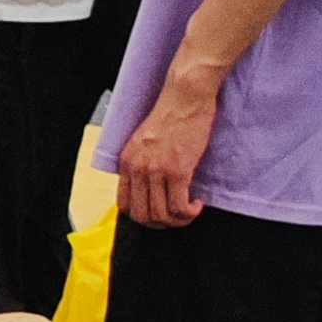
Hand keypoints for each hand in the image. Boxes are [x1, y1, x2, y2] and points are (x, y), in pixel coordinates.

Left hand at [116, 67, 218, 228]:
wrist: (185, 97)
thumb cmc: (171, 114)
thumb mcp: (145, 140)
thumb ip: (143, 162)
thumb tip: (151, 185)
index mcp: (127, 161)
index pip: (124, 204)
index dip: (141, 216)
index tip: (157, 213)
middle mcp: (138, 168)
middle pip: (141, 215)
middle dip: (160, 224)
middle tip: (175, 218)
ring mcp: (156, 170)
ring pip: (161, 215)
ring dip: (178, 220)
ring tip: (189, 211)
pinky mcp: (178, 170)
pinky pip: (179, 206)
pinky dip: (189, 212)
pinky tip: (196, 204)